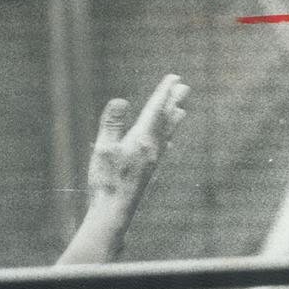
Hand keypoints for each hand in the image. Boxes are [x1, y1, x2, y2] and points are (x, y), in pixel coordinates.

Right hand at [87, 74, 188, 216]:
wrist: (115, 211)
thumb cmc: (106, 180)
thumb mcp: (103, 149)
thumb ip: (111, 124)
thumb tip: (121, 100)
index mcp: (142, 139)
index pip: (155, 110)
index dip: (164, 92)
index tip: (174, 77)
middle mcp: (153, 148)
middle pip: (166, 120)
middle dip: (173, 102)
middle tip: (185, 87)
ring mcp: (153, 160)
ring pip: (166, 134)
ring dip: (173, 119)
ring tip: (182, 110)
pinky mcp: (149, 170)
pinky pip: (163, 147)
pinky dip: (167, 137)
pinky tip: (167, 142)